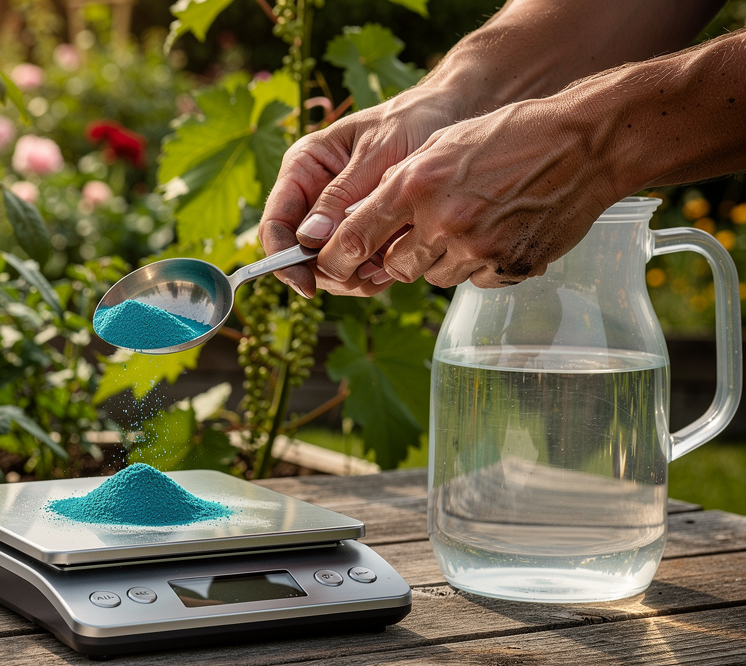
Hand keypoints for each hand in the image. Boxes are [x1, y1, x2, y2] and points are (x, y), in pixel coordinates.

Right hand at [259, 88, 457, 296]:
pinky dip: (372, 271)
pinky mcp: (358, 230)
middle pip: (299, 254)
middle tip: (363, 276)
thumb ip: (341, 195)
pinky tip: (395, 260)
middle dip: (328, 271)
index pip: (274, 224)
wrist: (443, 118)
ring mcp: (333, 217)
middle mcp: (311, 196)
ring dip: (354, 274)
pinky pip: (354, 263)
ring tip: (388, 264)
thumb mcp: (375, 154)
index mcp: (302, 169)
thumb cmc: (407, 123)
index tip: (307, 285)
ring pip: (326, 265)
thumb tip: (308, 238)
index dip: (284, 259)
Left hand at [320, 98, 623, 289]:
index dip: (336, 256)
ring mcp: (477, 250)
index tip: (329, 264)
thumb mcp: (443, 143)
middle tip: (426, 232)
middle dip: (401, 255)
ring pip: (434, 277)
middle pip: (394, 267)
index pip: (354, 236)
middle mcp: (441, 221)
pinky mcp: (508, 269)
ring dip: (443, 260)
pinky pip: (476, 281)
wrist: (585, 145)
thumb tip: (360, 214)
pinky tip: (502, 232)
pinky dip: (482, 265)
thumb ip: (401, 180)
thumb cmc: (511, 135)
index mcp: (416, 184)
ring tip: (474, 224)